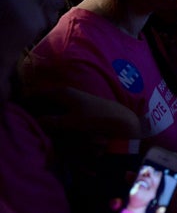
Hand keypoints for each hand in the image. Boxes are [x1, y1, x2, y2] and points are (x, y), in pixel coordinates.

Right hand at [26, 86, 141, 136]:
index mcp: (62, 92)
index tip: (21, 110)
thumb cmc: (95, 118)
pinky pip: (61, 106)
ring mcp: (74, 96)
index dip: (28, 102)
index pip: (37, 94)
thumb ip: (51, 121)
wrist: (119, 118)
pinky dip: (55, 111)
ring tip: (40, 120)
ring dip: (46, 109)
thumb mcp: (70, 121)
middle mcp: (67, 91)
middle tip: (30, 118)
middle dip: (36, 106)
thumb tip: (35, 121)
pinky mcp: (80, 103)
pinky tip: (55, 121)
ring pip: (53, 101)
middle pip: (44, 97)